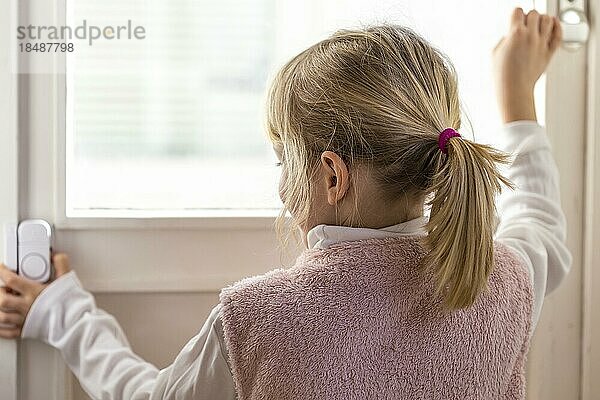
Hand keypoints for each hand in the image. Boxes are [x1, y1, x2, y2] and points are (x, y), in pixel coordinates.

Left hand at [0, 251, 70, 338]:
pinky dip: (1, 330)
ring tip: (0, 304)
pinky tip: (0, 326)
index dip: (2, 272)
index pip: (11, 280)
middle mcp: (27, 306)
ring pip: (2, 317)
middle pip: (2, 300)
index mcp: (35, 292)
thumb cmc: (71, 304)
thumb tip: (56, 256)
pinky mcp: (27, 330)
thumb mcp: (67, 279)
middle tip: (2, 288)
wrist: (76, 322)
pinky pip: (8, 332)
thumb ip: (61, 264)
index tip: (1, 268)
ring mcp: (25, 319)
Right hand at [492, 8, 561, 122]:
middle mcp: (530, 37)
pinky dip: (557, 26)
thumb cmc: (502, 76)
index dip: (515, 14)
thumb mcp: (495, 53)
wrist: (513, 90)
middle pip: (534, 14)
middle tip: (524, 24)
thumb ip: (505, 39)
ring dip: (542, 19)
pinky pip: (558, 34)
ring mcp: (541, 44)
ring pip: (548, 20)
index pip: (517, 11)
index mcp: (514, 34)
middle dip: (528, 17)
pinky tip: (553, 23)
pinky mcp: (549, 53)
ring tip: (537, 25)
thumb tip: (512, 35)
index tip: (514, 18)